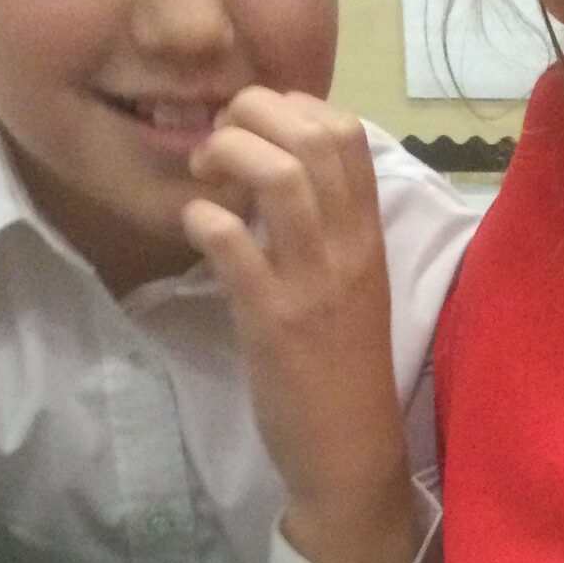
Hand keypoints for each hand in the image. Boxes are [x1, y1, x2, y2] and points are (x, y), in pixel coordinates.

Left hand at [185, 88, 414, 562]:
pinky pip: (232, 242)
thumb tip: (281, 176)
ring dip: (227, 154)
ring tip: (204, 178)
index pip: (347, 131)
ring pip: (279, 173)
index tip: (255, 133)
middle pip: (313, 133)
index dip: (291, 107)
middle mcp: (348, 248)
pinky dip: (202, 219)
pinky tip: (195, 231)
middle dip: (251, 115)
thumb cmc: (345, 370)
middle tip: (217, 147)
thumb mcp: (352, 285)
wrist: (351, 455)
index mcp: (368, 236)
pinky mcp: (273, 320)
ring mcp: (313, 282)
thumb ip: (326, 229)